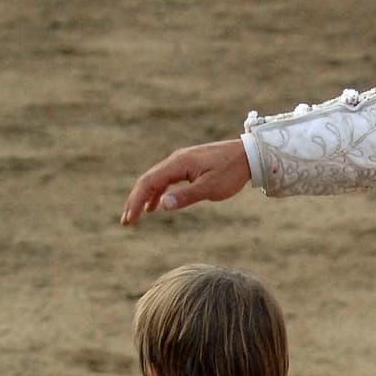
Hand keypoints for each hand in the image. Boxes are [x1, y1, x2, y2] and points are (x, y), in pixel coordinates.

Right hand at [120, 138, 250, 224]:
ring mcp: (181, 161)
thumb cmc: (231, 172)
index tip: (129, 219)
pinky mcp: (187, 165)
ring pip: (156, 179)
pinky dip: (158, 192)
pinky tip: (155, 206)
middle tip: (126, 221)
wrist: (248, 154)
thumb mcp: (210, 188)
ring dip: (144, 197)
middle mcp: (175, 160)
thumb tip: (162, 206)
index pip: (148, 182)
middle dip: (135, 201)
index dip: (136, 201)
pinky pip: (166, 179)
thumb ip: (186, 197)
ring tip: (136, 215)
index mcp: (178, 164)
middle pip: (147, 180)